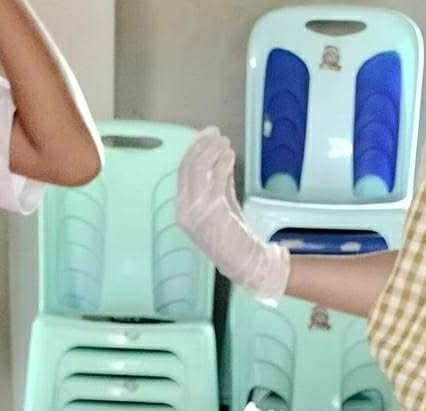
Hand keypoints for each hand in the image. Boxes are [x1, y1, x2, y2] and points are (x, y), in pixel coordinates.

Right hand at [175, 130, 289, 301]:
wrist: (244, 261)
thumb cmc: (233, 238)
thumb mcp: (222, 207)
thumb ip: (218, 183)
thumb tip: (219, 157)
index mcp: (182, 211)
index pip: (183, 172)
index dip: (194, 149)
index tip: (207, 135)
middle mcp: (184, 211)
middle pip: (188, 167)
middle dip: (202, 145)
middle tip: (217, 134)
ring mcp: (197, 211)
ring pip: (199, 169)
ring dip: (213, 151)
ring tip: (225, 143)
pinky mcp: (213, 210)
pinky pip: (215, 177)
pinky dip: (222, 162)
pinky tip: (230, 155)